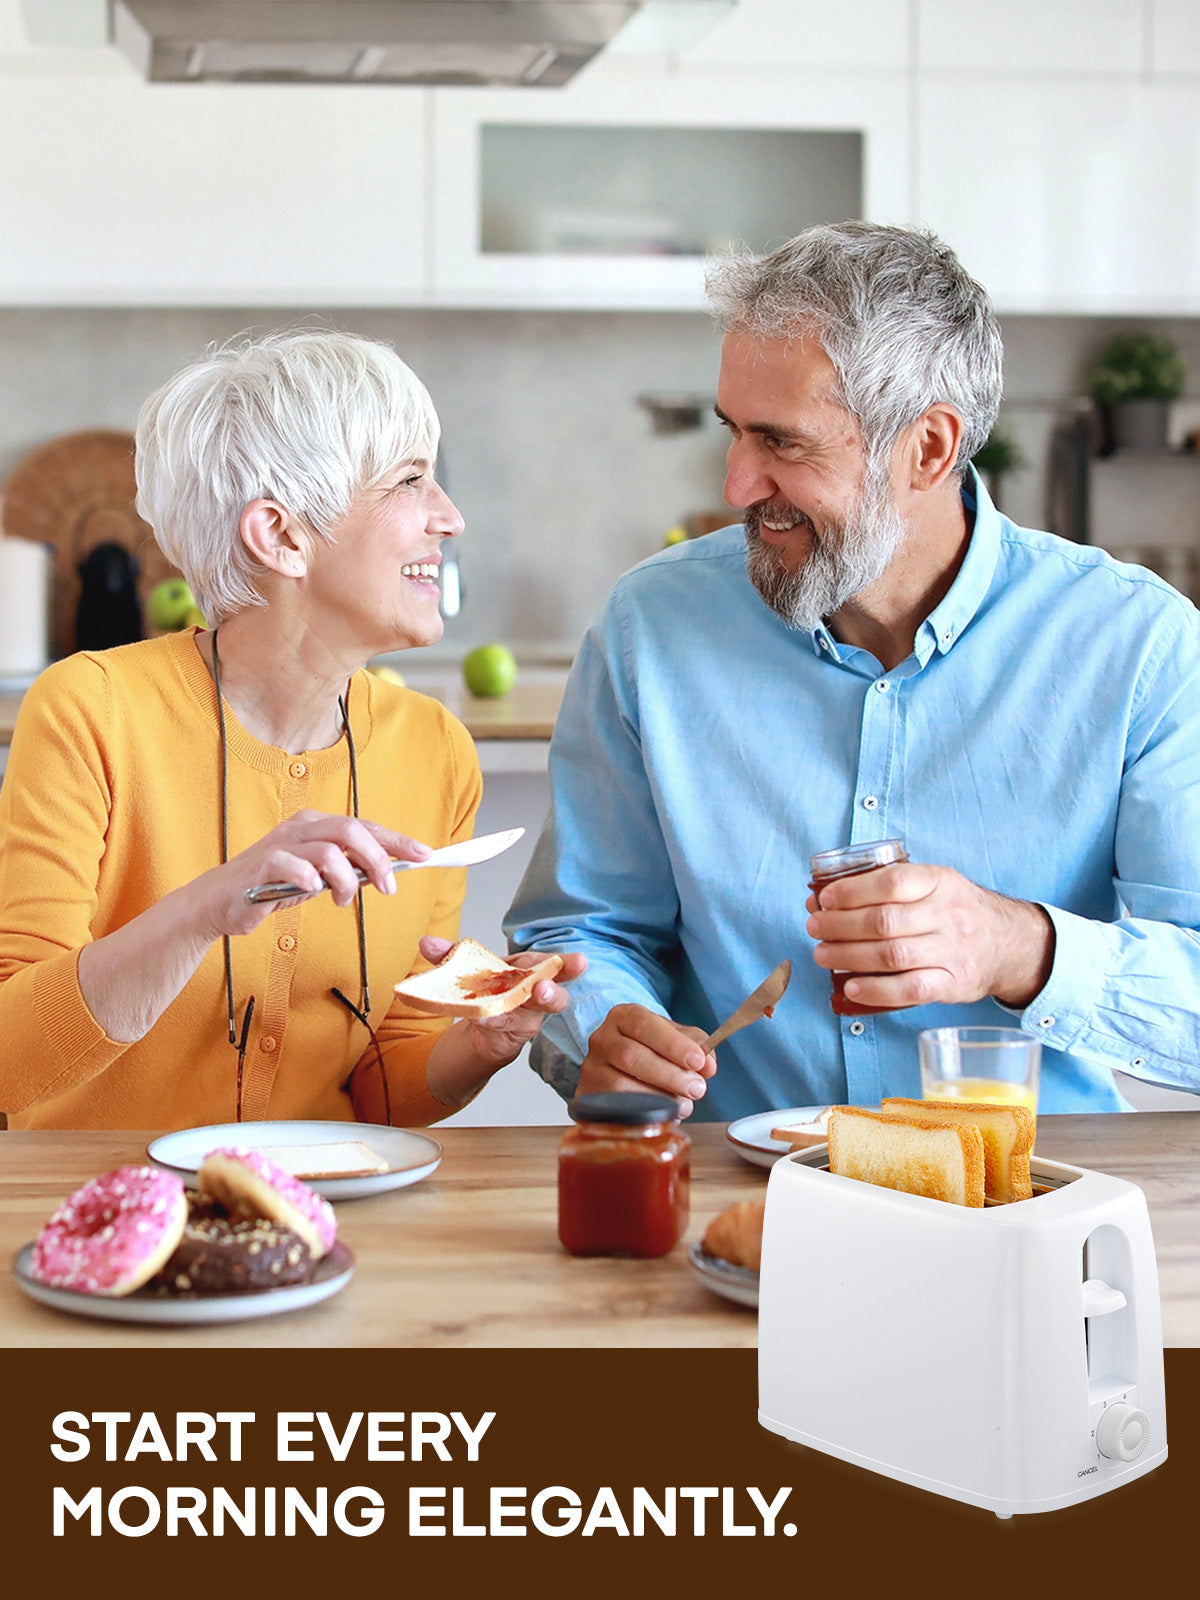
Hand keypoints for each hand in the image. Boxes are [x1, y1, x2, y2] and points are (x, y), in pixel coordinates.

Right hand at [192, 809, 432, 939]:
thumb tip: (386, 872)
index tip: (425, 855)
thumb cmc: (273, 886)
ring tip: (343, 900)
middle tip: (388, 888)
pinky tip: (315, 892)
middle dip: (378, 860)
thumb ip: (348, 871)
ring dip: (346, 879)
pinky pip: (293, 866)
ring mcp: (281, 845)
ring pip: (329, 850)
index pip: (366, 827)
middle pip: (352, 831)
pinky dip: (310, 879)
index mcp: (318, 826)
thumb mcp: (319, 877)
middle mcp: (301, 828)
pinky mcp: (262, 867)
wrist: (222, 901)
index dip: (397, 840)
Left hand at [419, 936, 587, 1069]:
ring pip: (532, 1018)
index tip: (579, 962)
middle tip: (544, 988)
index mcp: (530, 971)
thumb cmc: (488, 988)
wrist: (479, 1023)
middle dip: (552, 992)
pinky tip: (480, 1017)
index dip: (568, 964)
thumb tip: (426, 942)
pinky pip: (503, 1028)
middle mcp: (533, 996)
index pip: (554, 966)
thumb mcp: (471, 967)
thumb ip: (450, 954)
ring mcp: (524, 1020)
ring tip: (522, 1006)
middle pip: (552, 996)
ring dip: (525, 1013)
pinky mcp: (510, 1037)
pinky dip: (490, 1020)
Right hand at [579, 1004, 716, 1119]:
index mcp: (624, 1017)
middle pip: (632, 1056)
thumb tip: (708, 1065)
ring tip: (684, 1104)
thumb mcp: (675, 1040)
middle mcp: (602, 1039)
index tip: (697, 1061)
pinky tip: (664, 1114)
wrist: (619, 1069)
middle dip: (670, 1075)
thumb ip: (697, 1047)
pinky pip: (615, 1108)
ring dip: (659, 1098)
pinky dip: (643, 1113)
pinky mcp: (589, 1095)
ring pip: (621, 1085)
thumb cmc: (652, 1051)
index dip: (672, 1044)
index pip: (644, 1024)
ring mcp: (592, 1068)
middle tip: (697, 1088)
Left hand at [806, 861, 1054, 1010]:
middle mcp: (948, 914)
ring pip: (894, 955)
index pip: (893, 882)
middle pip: (885, 921)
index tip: (825, 899)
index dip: (853, 891)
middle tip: (815, 928)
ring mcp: (953, 951)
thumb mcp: (935, 884)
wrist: (1012, 943)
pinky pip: (912, 989)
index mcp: (940, 881)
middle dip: (841, 926)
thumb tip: (823, 898)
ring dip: (850, 956)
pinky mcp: (954, 984)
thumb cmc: (957, 911)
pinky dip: (877, 990)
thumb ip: (891, 887)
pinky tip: (851, 987)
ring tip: (823, 954)